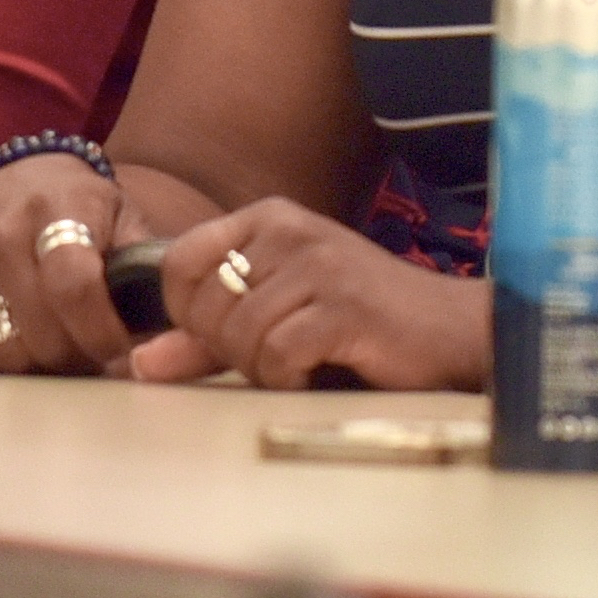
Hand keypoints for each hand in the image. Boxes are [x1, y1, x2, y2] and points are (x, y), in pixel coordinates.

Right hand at [0, 154, 152, 375]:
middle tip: (92, 355)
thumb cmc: (81, 206)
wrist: (15, 178)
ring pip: (3, 348)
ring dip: (38, 366)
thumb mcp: (122, 217)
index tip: (118, 351)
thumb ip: (143, 264)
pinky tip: (22, 349)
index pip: (74, 287)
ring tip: (60, 351)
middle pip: (40, 329)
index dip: (100, 332)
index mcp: (59, 210)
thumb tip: (166, 324)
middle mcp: (3, 232)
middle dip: (76, 356)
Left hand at [132, 199, 495, 397]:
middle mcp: (290, 230)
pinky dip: (291, 379)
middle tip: (278, 355)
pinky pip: (279, 356)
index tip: (224, 336)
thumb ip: (207, 339)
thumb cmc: (363, 324)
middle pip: (205, 306)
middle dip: (230, 350)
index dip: (186, 313)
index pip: (178, 260)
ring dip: (264, 369)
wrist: (455, 330)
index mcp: (268, 218)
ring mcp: (319, 265)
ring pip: (240, 334)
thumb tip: (142, 364)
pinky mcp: (344, 307)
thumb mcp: (279, 317)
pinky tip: (322, 370)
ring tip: (305, 363)